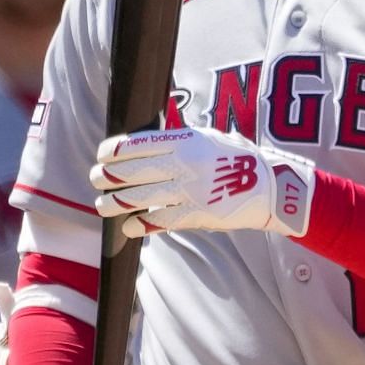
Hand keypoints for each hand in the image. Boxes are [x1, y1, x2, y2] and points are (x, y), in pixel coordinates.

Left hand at [91, 124, 316, 238]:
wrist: (268, 187)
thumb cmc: (235, 160)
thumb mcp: (207, 139)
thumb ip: (178, 142)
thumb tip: (144, 145)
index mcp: (185, 140)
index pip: (137, 144)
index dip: (113, 151)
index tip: (101, 156)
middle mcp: (183, 163)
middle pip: (131, 171)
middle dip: (107, 176)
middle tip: (96, 179)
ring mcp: (189, 190)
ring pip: (139, 197)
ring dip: (115, 203)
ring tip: (103, 205)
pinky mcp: (196, 214)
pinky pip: (159, 220)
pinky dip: (140, 224)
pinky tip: (129, 226)